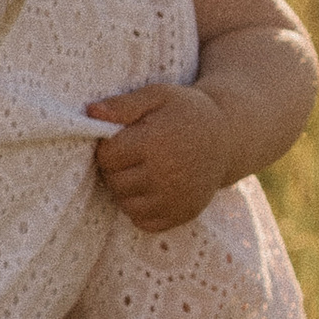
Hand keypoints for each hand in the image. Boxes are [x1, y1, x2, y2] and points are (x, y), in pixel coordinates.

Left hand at [87, 82, 233, 231]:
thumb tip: (91, 112)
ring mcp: (176, 198)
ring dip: (126, 190)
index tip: (122, 138)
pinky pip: (144, 222)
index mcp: (156, 142)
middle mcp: (166, 174)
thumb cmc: (186, 112)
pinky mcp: (183, 214)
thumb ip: (123, 104)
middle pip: (115, 181)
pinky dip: (141, 209)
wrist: (227, 137)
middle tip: (133, 155)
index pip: (107, 156)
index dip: (108, 147)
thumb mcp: (157, 95)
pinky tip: (151, 189)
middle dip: (116, 168)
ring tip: (141, 170)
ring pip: (126, 204)